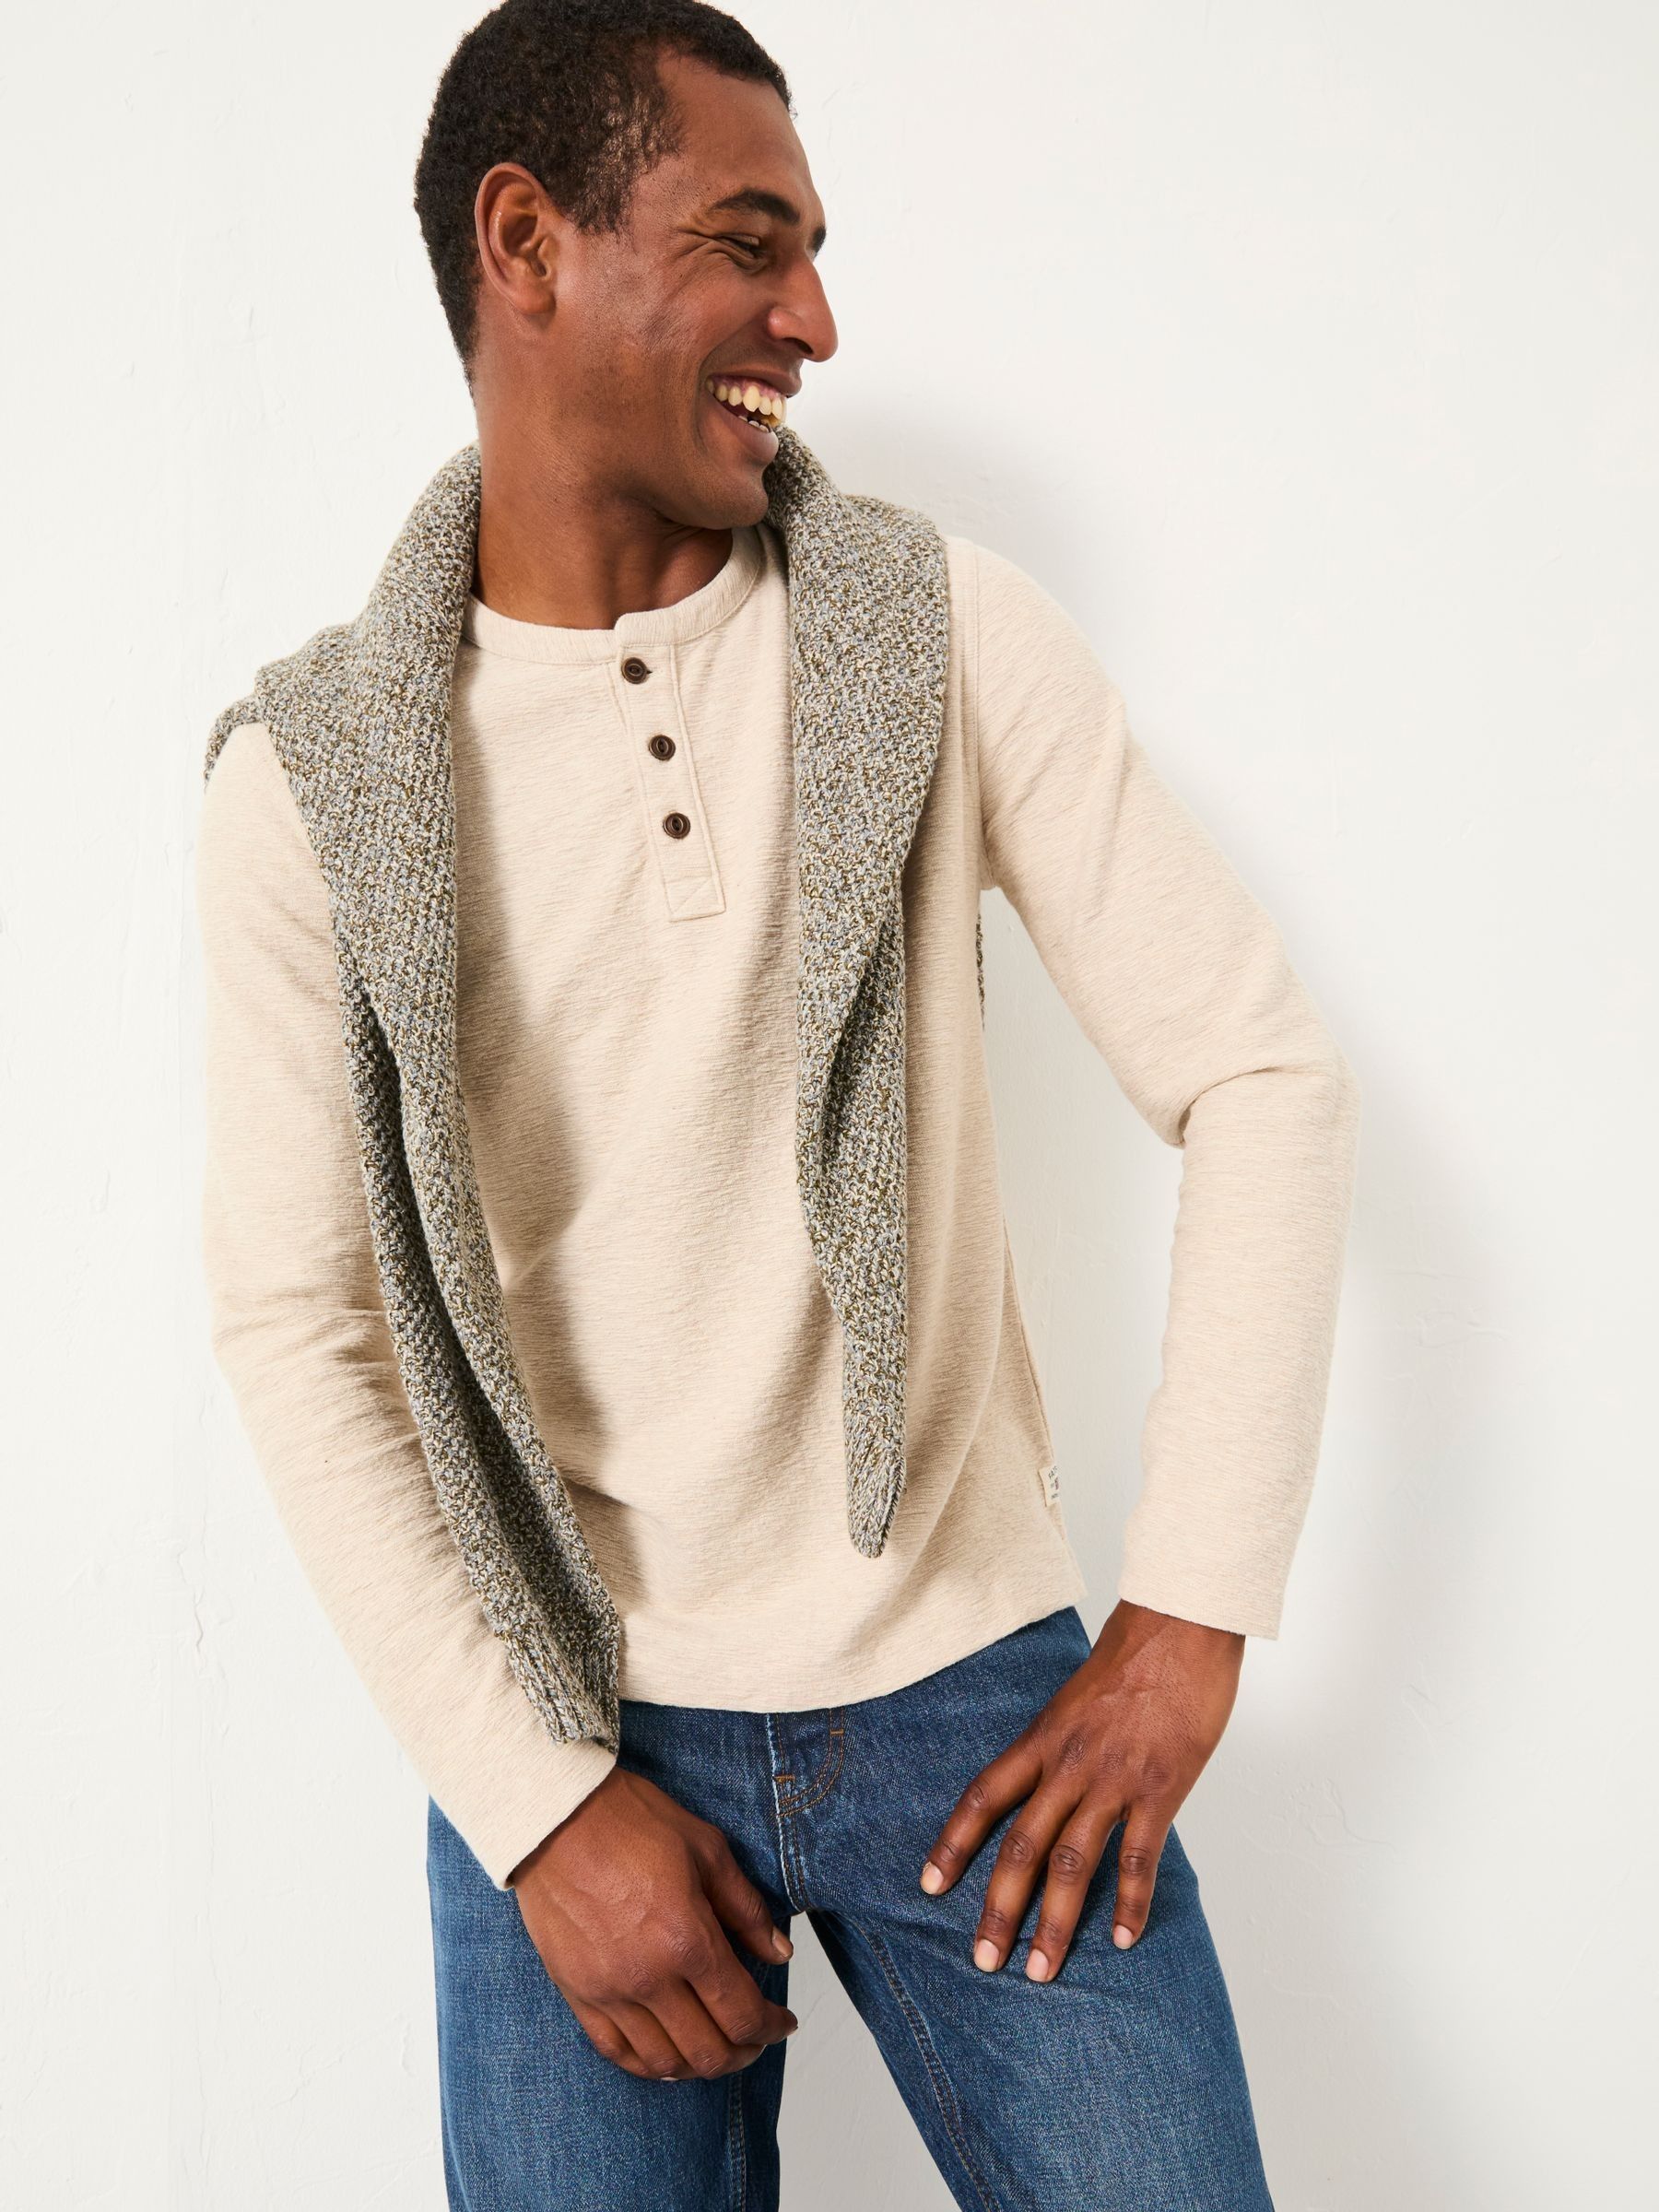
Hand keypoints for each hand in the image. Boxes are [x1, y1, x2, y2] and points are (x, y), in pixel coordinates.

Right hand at [509, 1766, 798, 2079]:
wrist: (555, 1817)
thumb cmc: (631, 1822)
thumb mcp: (707, 1849)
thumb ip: (746, 1909)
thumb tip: (778, 1953)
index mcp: (687, 1939)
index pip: (742, 2013)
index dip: (771, 2027)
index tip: (782, 2022)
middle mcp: (648, 1977)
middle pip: (707, 2051)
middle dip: (743, 2052)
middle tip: (755, 2038)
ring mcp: (608, 1990)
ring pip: (663, 2062)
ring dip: (698, 2065)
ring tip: (714, 2046)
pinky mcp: (576, 1992)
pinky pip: (615, 2052)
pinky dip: (647, 2064)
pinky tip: (665, 2055)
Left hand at [917, 1601, 1244, 1979]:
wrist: (1181, 1626)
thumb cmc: (1134, 1656)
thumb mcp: (1076, 1699)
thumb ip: (1061, 1745)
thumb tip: (1052, 1785)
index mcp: (1042, 1739)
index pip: (983, 1797)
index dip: (953, 1844)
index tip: (929, 1885)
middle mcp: (1068, 1765)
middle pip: (1020, 1847)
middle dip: (998, 1909)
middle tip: (984, 1960)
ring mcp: (1113, 1780)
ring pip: (1072, 1864)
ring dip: (1055, 1924)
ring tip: (1040, 1970)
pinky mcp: (1160, 1790)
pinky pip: (1139, 1858)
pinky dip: (1130, 1903)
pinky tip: (1122, 1938)